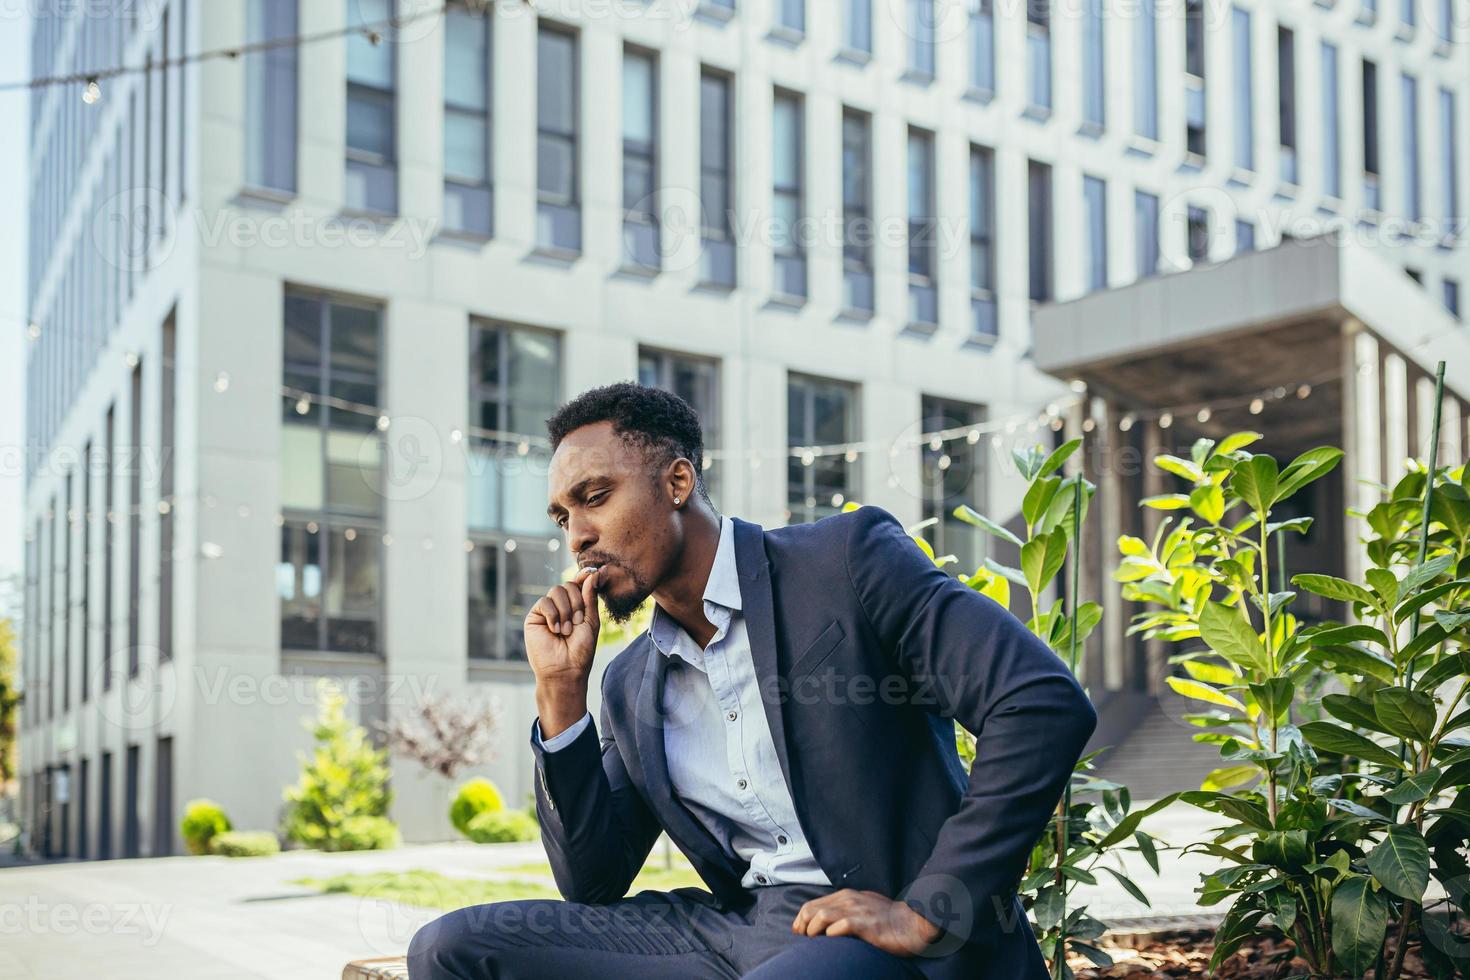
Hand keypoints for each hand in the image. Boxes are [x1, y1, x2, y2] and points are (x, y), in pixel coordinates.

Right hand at [524, 566, 603, 729]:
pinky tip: (554, 630)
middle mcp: (562, 606)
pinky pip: (544, 602)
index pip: (578, 584)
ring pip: (556, 590)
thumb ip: (590, 597)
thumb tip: (592, 573)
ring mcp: (548, 610)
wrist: (565, 670)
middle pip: (568, 585)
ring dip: (565, 611)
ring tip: (565, 631)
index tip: (594, 570)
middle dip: (576, 603)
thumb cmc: (581, 650)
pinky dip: (553, 615)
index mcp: (577, 606)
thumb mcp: (590, 621)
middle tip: (577, 623)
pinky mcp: (535, 616)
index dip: (584, 576)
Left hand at [791, 889, 941, 956]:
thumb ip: (847, 910)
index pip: (813, 904)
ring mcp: (857, 911)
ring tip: (813, 941)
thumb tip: (826, 922)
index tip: (799, 932)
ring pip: (821, 915)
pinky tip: (831, 942)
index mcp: (847, 896)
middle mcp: (849, 900)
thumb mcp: (865, 906)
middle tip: (802, 938)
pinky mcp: (866, 925)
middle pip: (812, 908)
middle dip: (801, 924)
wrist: (914, 922)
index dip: (801, 919)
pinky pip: (839, 927)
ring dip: (812, 930)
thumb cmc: (889, 919)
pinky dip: (830, 935)